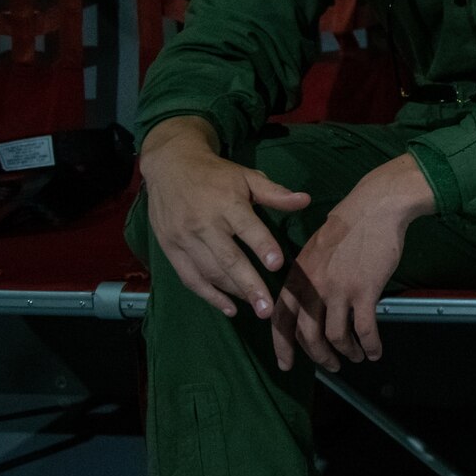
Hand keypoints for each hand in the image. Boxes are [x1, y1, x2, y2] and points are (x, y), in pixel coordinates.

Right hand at [139, 117, 309, 319]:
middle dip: (249, 285)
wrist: (170, 166)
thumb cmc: (216, 175)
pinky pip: (189, 277)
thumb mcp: (246, 177)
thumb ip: (274, 193)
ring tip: (258, 308)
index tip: (277, 265)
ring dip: (233, 293)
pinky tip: (229, 308)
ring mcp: (183, 238)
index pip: (247, 228)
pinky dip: (208, 295)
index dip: (262, 246)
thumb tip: (305, 200)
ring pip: (210, 272)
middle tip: (268, 309)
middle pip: (228, 259)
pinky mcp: (169, 248)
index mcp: (226, 203)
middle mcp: (203, 223)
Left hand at [272, 154, 432, 371]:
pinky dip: (370, 345)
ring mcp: (338, 289)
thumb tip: (310, 304)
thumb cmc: (347, 227)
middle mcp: (312, 286)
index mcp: (297, 276)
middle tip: (331, 365)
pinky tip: (375, 351)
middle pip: (308, 334)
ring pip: (336, 336)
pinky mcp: (364, 290)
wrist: (374, 208)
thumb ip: (308, 278)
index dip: (282, 346)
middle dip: (319, 356)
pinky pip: (365, 329)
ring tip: (356, 357)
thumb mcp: (314, 251)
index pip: (281, 318)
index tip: (286, 364)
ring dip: (346, 353)